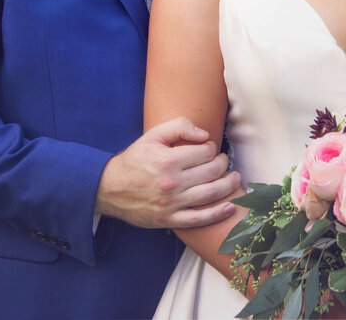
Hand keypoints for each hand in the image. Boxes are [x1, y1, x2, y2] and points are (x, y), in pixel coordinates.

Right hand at [96, 117, 240, 228]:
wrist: (110, 188)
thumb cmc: (134, 160)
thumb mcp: (152, 136)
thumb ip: (179, 126)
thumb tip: (204, 134)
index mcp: (168, 160)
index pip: (205, 152)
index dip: (212, 148)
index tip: (210, 148)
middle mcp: (172, 182)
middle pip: (212, 172)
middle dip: (224, 163)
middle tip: (224, 161)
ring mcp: (172, 203)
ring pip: (211, 194)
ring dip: (229, 185)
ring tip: (235, 178)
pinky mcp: (170, 220)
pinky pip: (200, 219)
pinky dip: (218, 213)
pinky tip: (230, 206)